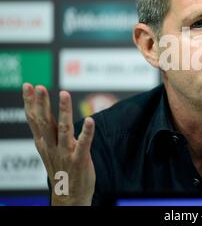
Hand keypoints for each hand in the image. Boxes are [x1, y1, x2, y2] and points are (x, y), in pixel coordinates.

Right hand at [22, 83, 95, 205]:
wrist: (68, 197)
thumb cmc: (61, 170)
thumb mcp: (49, 149)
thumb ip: (47, 131)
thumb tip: (41, 112)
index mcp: (44, 143)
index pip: (35, 120)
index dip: (32, 102)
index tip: (29, 86)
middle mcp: (52, 147)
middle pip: (45, 122)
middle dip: (42, 104)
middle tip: (40, 86)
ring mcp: (65, 153)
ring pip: (64, 129)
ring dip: (64, 111)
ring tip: (64, 94)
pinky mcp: (80, 160)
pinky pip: (84, 144)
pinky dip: (87, 132)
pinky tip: (89, 120)